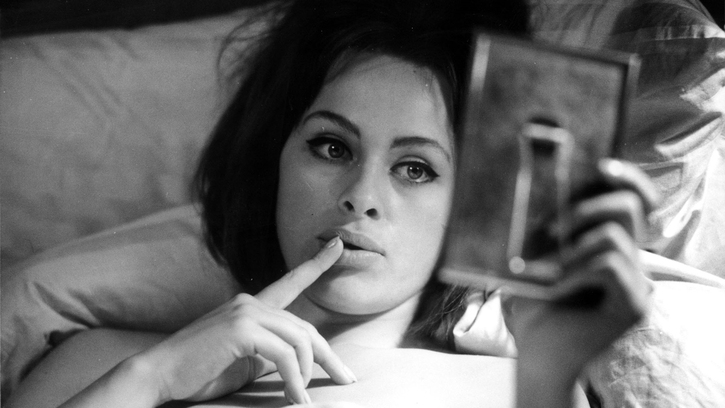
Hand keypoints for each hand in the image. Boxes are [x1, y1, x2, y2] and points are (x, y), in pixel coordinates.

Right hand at [131, 236, 354, 405]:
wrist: (159, 375)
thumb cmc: (199, 372)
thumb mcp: (244, 361)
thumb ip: (269, 353)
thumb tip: (298, 361)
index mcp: (251, 307)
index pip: (290, 282)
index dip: (316, 264)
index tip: (337, 245)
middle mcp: (250, 302)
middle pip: (305, 328)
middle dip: (328, 356)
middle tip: (345, 378)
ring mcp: (245, 313)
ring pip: (299, 341)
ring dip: (308, 373)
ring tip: (304, 398)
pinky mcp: (240, 330)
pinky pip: (283, 354)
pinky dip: (293, 378)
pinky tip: (293, 396)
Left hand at [502, 159, 657, 380]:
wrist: (538, 352)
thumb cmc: (534, 301)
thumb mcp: (537, 253)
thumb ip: (551, 223)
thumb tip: (541, 178)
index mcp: (611, 242)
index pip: (636, 198)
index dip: (627, 177)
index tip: (602, 167)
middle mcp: (632, 259)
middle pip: (629, 207)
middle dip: (585, 208)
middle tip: (551, 230)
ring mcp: (638, 282)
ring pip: (614, 236)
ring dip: (571, 248)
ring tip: (545, 269)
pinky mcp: (635, 305)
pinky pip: (609, 266)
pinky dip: (575, 272)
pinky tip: (554, 288)